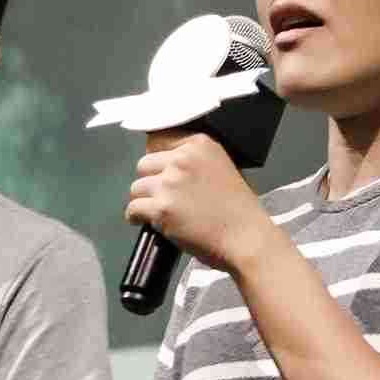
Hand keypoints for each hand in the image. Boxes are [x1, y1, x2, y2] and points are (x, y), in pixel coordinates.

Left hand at [126, 131, 278, 272]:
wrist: (246, 238)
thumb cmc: (239, 210)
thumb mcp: (222, 168)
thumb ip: (196, 161)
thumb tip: (166, 165)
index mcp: (199, 144)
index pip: (159, 141)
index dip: (159, 162)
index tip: (163, 174)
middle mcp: (182, 159)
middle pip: (144, 164)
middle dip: (150, 182)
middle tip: (163, 197)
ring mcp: (170, 183)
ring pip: (136, 188)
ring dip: (144, 201)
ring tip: (160, 212)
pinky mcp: (161, 208)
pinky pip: (133, 209)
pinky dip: (137, 218)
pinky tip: (150, 223)